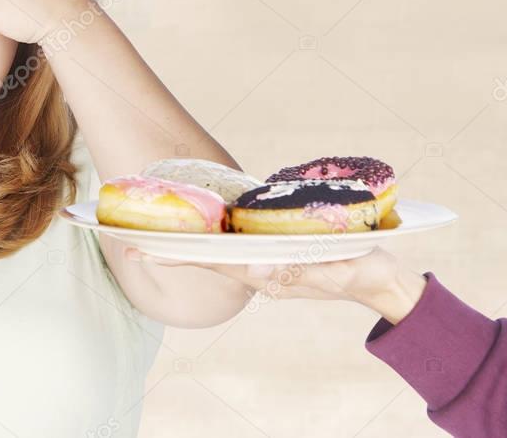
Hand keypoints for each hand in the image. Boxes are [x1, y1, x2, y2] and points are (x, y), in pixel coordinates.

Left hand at [125, 246, 427, 324]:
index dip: (174, 257)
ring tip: (150, 229)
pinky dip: (212, 235)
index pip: (210, 264)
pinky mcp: (275, 251)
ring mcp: (264, 261)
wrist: (380, 281)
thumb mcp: (335, 271)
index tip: (139, 251)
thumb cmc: (359, 274)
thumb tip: (251, 265)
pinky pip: (236, 243)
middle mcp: (256, 269)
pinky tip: (195, 225)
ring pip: (216, 250)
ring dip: (184, 241)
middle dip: (167, 249)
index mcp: (265, 275)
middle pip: (203, 257)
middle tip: (126, 240)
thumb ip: (298, 271)